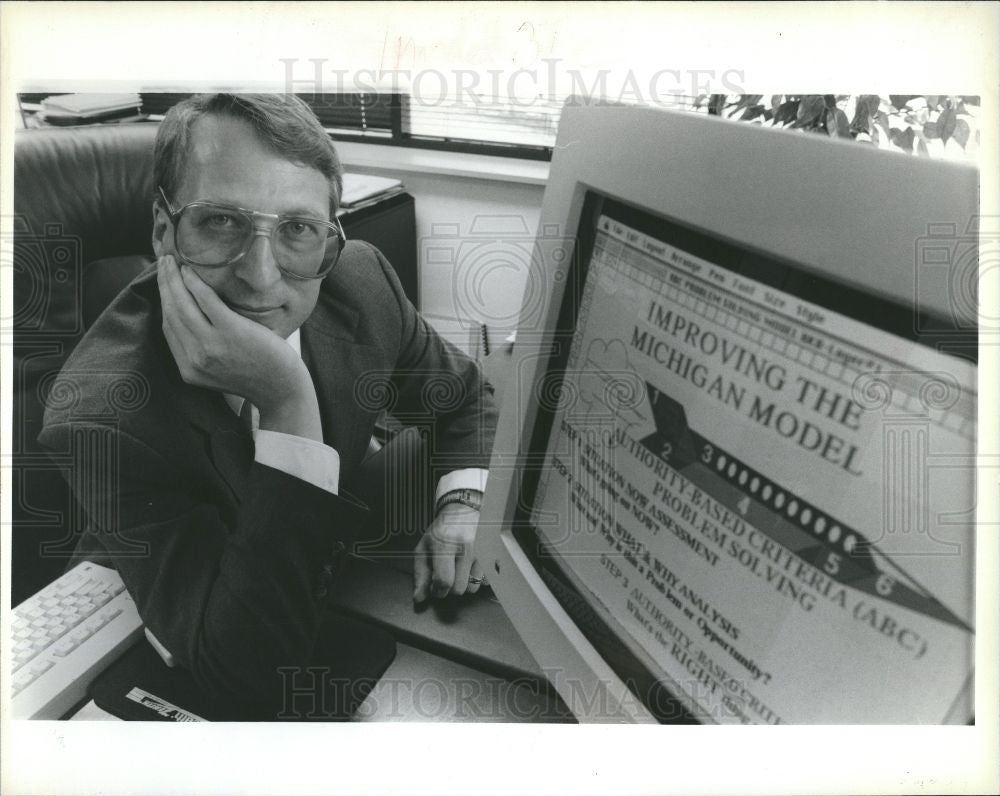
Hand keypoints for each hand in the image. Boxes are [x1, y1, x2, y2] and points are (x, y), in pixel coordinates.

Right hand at [157, 255, 322, 440]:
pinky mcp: (231, 332)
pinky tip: (189, 270)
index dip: (163, 301)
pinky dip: (194, 283)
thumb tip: (192, 319)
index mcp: (189, 369)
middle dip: (164, 284)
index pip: (168, 328)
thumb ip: (201, 352)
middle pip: (171, 313)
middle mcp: (195, 359)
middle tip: (163, 262)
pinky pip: (205, 301)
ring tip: (171, 261)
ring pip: (182, 305)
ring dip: (173, 278)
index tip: (163, 283)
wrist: (282, 389)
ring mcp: (212, 346)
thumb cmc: (257, 375)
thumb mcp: (218, 371)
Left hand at [412, 503, 484, 602]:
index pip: (444, 581)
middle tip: (446, 576)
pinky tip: (469, 567)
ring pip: (472, 588)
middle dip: (449, 588)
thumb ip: (420, 575)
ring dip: (463, 583)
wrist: (463, 512)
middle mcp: (466, 548)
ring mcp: (482, 552)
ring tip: (458, 569)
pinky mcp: (493, 556)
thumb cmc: (441, 532)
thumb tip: (419, 598)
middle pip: (458, 589)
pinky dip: (475, 579)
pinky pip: (484, 581)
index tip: (434, 587)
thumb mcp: (424, 549)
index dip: (437, 590)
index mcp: (446, 545)